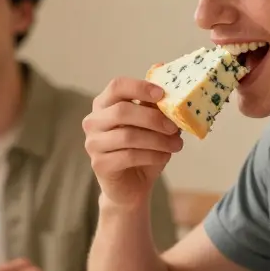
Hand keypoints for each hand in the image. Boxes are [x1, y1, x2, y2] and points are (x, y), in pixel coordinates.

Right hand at [82, 78, 182, 206]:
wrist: (132, 186)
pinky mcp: (99, 164)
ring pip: (127, 135)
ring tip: (176, 145)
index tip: (162, 94)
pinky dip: (152, 155)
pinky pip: (129, 156)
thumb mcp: (152, 126)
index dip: (140, 87)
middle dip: (153, 118)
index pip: (117, 86)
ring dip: (158, 140)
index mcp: (104, 104)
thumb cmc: (142, 150)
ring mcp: (93, 143)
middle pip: (122, 110)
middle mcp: (93, 121)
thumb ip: (156, 107)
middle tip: (174, 127)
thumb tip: (171, 84)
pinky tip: (164, 157)